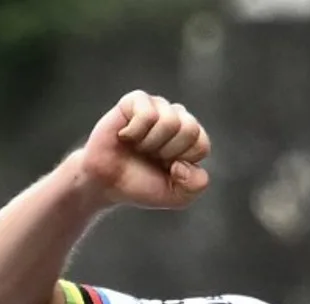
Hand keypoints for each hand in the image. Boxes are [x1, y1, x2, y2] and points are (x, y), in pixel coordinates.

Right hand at [75, 90, 211, 208]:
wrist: (107, 183)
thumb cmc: (143, 185)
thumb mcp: (178, 196)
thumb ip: (196, 185)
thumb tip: (182, 163)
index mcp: (193, 138)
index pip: (202, 145)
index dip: (182, 162)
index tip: (167, 168)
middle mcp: (178, 117)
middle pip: (190, 129)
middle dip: (168, 151)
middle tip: (151, 156)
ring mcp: (157, 106)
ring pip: (170, 121)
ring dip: (151, 143)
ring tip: (139, 146)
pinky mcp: (135, 100)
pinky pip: (147, 114)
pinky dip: (135, 132)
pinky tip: (125, 136)